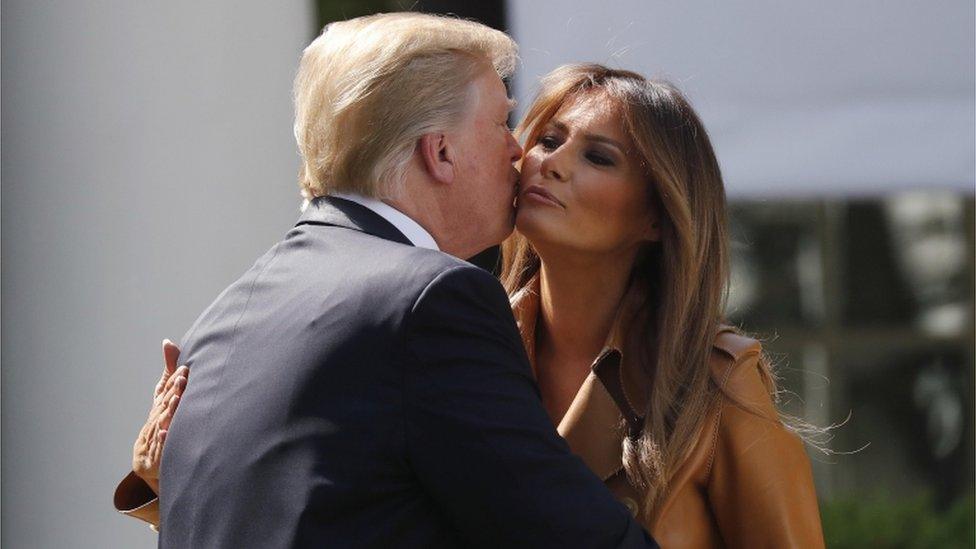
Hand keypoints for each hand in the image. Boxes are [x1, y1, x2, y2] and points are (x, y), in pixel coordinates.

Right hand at [132, 339, 187, 494]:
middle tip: (184, 378)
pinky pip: (160, 448)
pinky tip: (166, 432)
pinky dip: (162, 440)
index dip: (174, 380)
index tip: (185, 368)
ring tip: (176, 399)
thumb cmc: (159, 422)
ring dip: (168, 411)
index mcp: (159, 406)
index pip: (165, 391)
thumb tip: (168, 341)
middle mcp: (155, 419)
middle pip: (164, 403)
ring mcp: (154, 437)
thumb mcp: (165, 397)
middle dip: (173, 391)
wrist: (146, 462)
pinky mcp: (156, 455)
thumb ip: (169, 372)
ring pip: (162, 422)